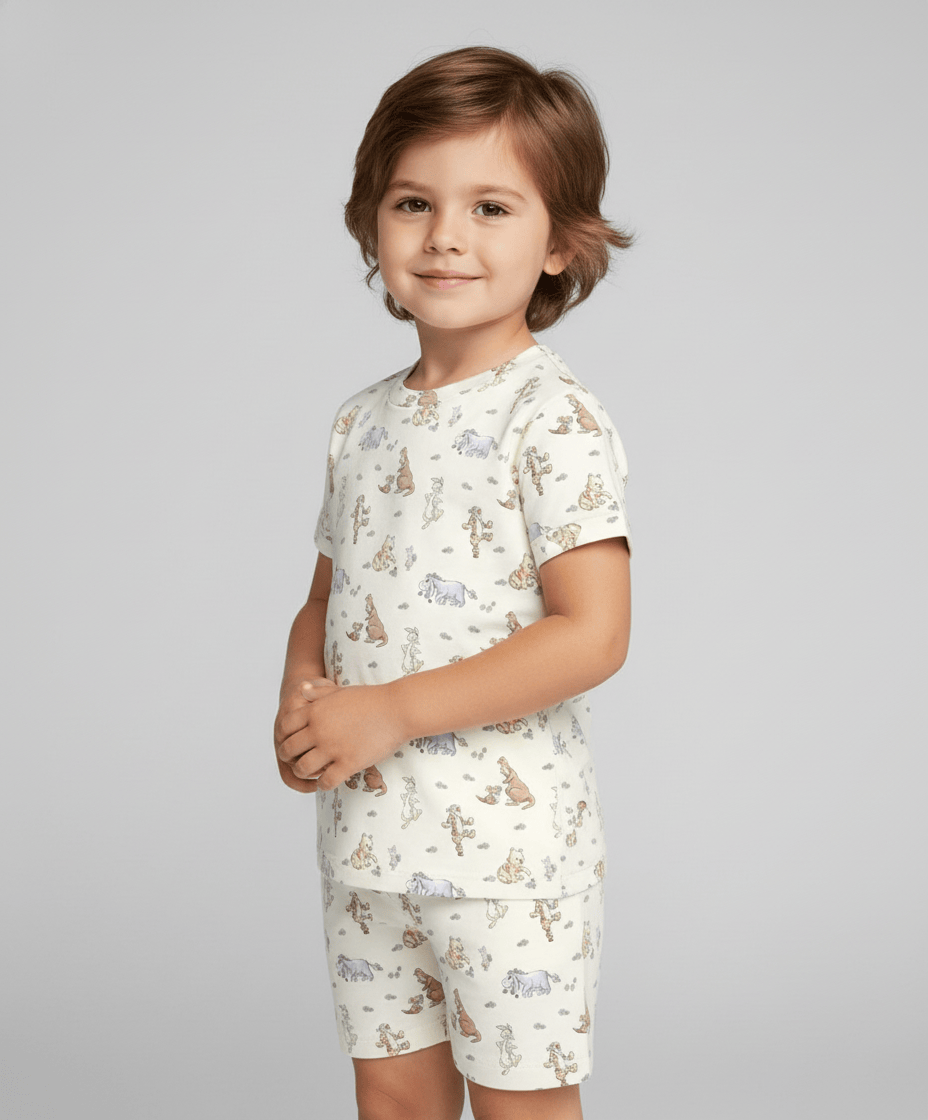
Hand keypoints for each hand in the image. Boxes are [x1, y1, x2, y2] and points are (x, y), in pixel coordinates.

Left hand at [275, 681, 405, 791]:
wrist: (397, 709)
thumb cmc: (371, 698)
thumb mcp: (340, 690)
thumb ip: (318, 692)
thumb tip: (301, 689)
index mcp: (315, 711)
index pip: (284, 727)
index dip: (284, 737)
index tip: (291, 743)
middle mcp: (319, 730)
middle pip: (288, 750)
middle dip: (289, 757)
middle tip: (297, 761)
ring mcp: (333, 748)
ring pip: (303, 769)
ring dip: (303, 774)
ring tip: (311, 774)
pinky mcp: (348, 763)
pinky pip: (325, 781)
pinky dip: (323, 784)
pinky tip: (328, 781)